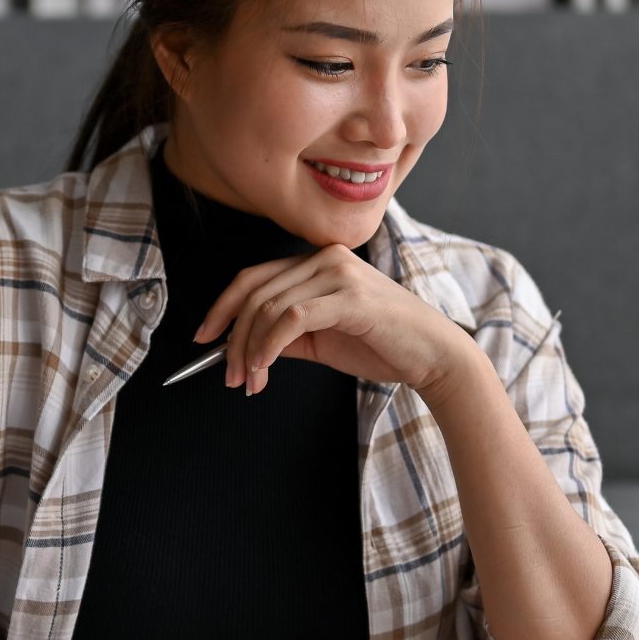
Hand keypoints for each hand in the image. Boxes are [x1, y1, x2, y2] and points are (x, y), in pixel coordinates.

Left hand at [193, 243, 473, 396]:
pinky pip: (292, 317)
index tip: (205, 338)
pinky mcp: (350, 296)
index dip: (223, 307)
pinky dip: (269, 344)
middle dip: (233, 338)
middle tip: (230, 376)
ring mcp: (339, 273)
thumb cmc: (383, 346)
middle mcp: (326, 258)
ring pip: (270, 307)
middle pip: (255, 292)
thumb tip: (244, 348)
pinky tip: (264, 367)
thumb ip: (285, 337)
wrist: (433, 356)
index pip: (255, 277)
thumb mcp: (322, 340)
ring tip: (249, 381)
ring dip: (250, 350)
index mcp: (319, 262)